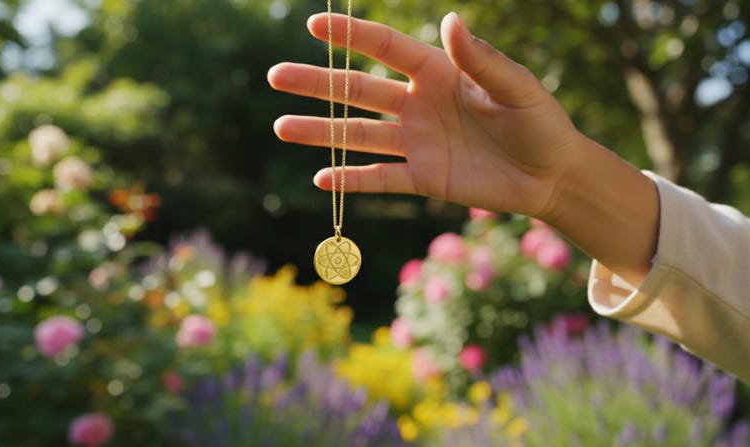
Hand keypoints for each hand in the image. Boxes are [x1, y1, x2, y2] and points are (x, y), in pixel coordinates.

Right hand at [268, 12, 585, 217]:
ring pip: (359, 134)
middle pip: (358, 91)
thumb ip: (483, 60)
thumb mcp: (518, 89)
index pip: (387, 49)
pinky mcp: (423, 178)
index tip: (315, 26)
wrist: (553, 176)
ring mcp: (417, 142)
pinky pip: (381, 178)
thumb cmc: (542, 124)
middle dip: (318, 83)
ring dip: (321, 132)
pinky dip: (352, 179)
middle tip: (276, 76)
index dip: (351, 37)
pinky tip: (321, 178)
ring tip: (281, 127)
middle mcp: (419, 104)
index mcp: (440, 73)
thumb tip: (450, 21)